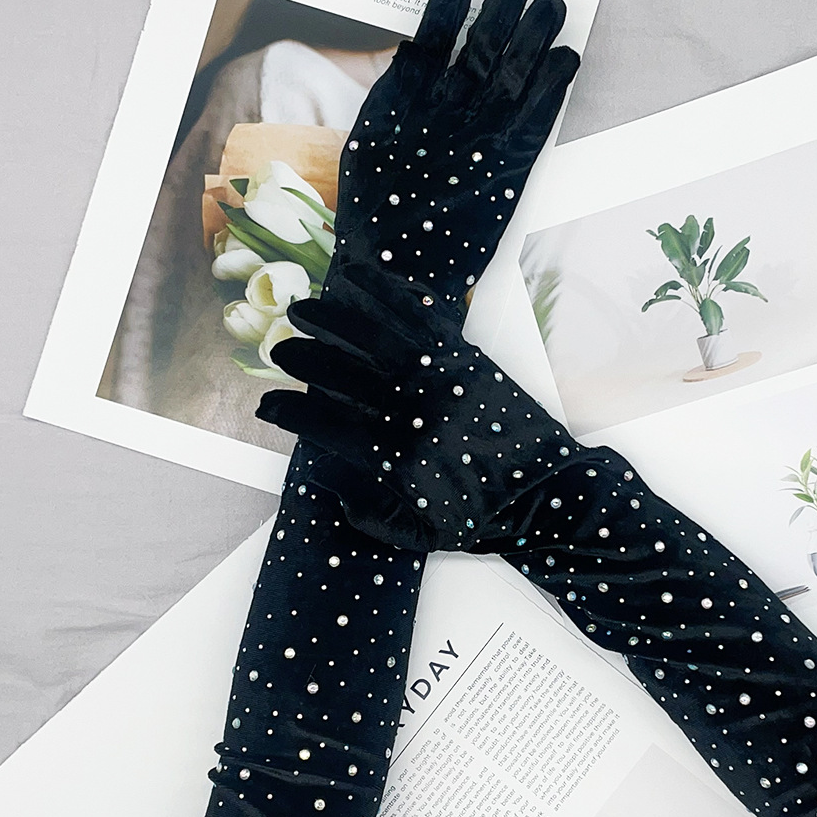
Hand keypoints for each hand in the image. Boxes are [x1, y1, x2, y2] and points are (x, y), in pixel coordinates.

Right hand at [257, 270, 601, 551]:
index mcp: (397, 458)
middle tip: (279, 349)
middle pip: (342, 373)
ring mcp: (443, 379)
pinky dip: (394, 294)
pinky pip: (426, 317)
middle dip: (304, 358)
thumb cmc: (486, 519)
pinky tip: (364, 279)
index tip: (267, 405)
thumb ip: (369, 516)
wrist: (549, 495)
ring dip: (336, 316)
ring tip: (306, 304)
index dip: (290, 413)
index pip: (326, 426)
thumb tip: (327, 483)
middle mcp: (415, 412)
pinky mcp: (470, 358)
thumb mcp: (423, 536)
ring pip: (378, 336)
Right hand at [326, 0, 578, 319]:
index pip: (430, 34)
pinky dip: (556, 82)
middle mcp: (441, 116)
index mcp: (399, 106)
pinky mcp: (510, 170)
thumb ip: (393, 103)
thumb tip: (419, 59)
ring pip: (515, 69)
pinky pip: (540, 113)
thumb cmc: (378, 222)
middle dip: (501, 3)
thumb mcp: (368, 151)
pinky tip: (567, 56)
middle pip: (479, 43)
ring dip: (536, 30)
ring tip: (549, 4)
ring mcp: (479, 141)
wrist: (399, 283)